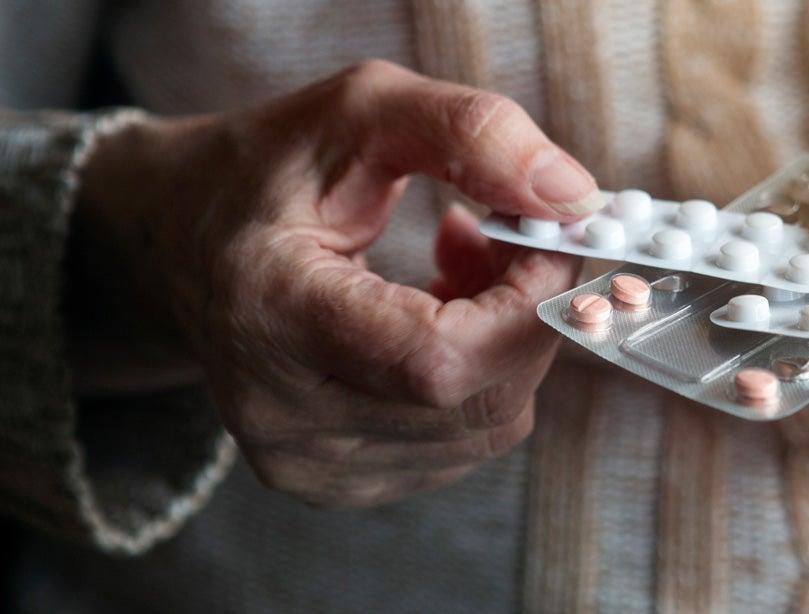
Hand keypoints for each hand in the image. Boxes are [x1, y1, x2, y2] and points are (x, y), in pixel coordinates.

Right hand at [76, 60, 597, 504]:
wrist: (182, 244)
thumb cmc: (267, 173)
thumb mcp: (361, 110)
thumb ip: (472, 135)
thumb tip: (575, 198)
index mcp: (270, 316)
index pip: (439, 358)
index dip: (523, 301)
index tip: (548, 232)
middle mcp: (282, 416)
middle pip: (477, 397)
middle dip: (527, 310)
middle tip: (511, 235)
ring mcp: (310, 464)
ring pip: (488, 422)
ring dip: (510, 340)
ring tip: (460, 268)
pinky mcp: (339, 484)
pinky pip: (466, 439)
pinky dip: (485, 374)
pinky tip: (441, 316)